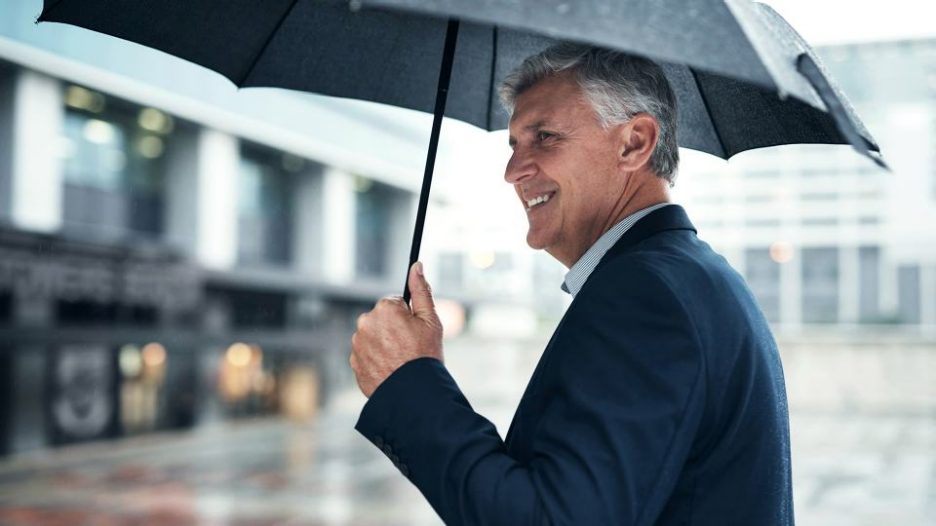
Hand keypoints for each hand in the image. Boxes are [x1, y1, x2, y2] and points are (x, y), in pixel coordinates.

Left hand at [350, 261, 443, 397]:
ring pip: (373, 337)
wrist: (413, 393)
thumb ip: (421, 290)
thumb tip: (416, 265)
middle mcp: (365, 323)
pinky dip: (376, 359)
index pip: (395, 304)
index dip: (408, 317)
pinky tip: (390, 369)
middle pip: (382, 319)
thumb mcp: (431, 320)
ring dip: (384, 344)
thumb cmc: (425, 355)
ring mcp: (357, 344)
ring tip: (400, 360)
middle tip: (409, 347)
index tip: (414, 332)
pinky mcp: (354, 363)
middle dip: (394, 329)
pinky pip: (366, 354)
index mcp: (384, 308)